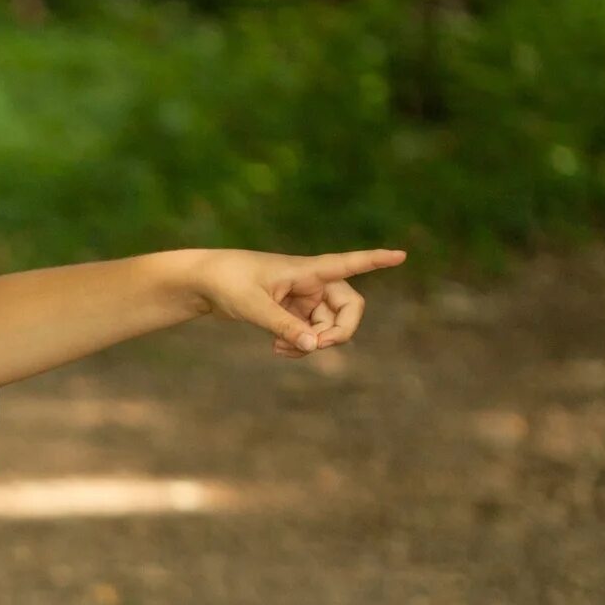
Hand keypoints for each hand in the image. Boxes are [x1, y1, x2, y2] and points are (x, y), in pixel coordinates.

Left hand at [187, 248, 405, 357]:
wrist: (203, 282)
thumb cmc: (227, 282)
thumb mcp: (253, 306)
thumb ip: (284, 326)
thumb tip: (313, 346)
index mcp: (307, 270)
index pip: (349, 263)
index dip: (376, 260)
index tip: (401, 255)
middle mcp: (312, 283)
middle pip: (348, 309)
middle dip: (337, 332)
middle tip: (314, 347)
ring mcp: (303, 299)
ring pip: (328, 327)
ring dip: (312, 343)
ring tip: (281, 349)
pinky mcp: (292, 312)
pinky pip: (310, 334)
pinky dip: (300, 344)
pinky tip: (279, 349)